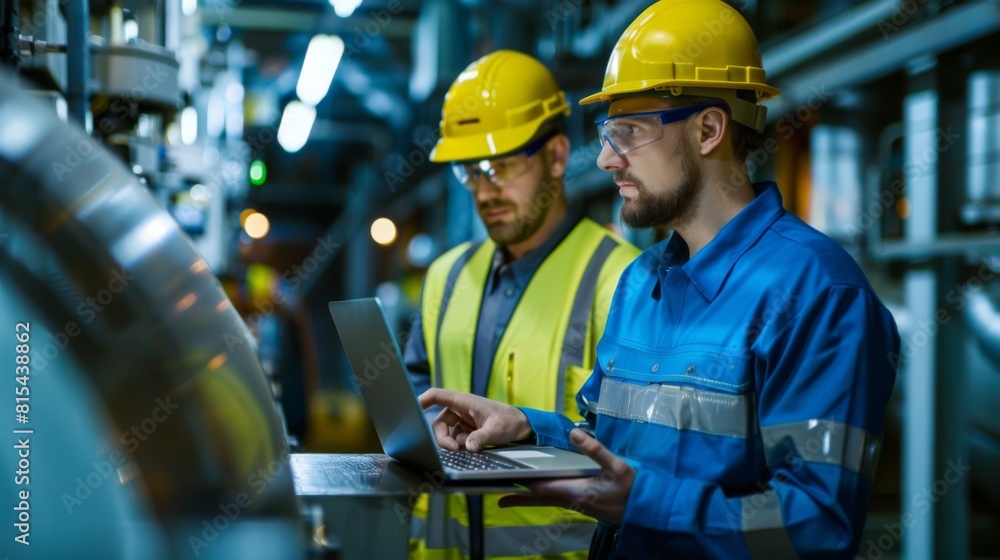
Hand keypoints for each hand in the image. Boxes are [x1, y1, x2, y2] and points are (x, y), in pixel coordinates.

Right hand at [419, 388, 532, 451]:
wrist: (522, 427)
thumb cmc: (510, 421)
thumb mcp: (497, 429)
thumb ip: (481, 437)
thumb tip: (468, 447)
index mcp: (464, 401)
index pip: (437, 396)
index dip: (422, 400)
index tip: (412, 409)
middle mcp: (460, 410)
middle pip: (438, 423)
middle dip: (442, 438)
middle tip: (453, 449)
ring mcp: (462, 422)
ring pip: (446, 434)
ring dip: (453, 443)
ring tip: (469, 447)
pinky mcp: (466, 432)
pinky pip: (456, 440)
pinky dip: (461, 446)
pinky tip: (473, 447)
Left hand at [498, 429, 634, 524]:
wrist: (649, 511)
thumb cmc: (635, 490)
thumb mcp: (618, 466)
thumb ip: (596, 450)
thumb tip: (574, 434)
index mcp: (578, 492)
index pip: (544, 488)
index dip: (524, 483)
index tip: (507, 478)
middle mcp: (575, 501)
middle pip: (541, 499)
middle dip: (521, 498)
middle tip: (499, 498)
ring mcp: (580, 504)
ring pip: (549, 500)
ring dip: (532, 496)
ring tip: (515, 492)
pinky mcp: (585, 504)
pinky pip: (560, 499)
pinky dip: (547, 494)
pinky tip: (545, 489)